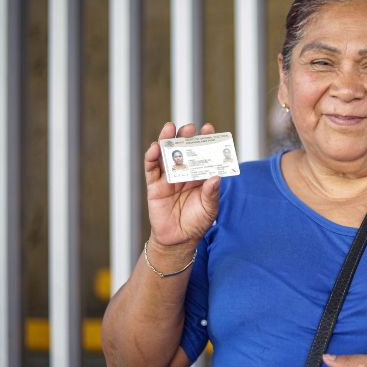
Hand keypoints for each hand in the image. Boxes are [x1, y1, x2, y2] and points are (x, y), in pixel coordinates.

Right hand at [144, 122, 220, 247]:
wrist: (178, 239)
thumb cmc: (197, 222)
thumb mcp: (209, 208)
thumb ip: (211, 193)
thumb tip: (215, 177)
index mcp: (200, 175)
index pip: (203, 153)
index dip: (205, 140)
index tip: (209, 128)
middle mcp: (184, 172)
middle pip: (184, 149)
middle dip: (186, 136)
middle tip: (189, 127)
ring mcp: (168, 177)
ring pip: (166, 155)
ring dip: (167, 140)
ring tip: (170, 128)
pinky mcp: (154, 186)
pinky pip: (151, 169)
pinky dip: (152, 157)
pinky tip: (155, 148)